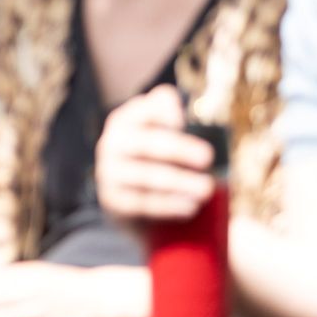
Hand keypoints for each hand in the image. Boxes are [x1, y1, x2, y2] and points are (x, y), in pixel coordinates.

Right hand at [95, 86, 220, 228]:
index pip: (143, 110)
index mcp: (125, 120)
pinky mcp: (113, 199)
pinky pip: (143, 202)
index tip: (182, 122)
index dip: (162, 112)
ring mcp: (109, 171)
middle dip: (179, 149)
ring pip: (146, 175)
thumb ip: (166, 113)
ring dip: (179, 181)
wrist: (125, 195)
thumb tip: (178, 114)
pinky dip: (169, 205)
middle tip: (207, 157)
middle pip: (147, 143)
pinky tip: (190, 206)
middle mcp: (112, 142)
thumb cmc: (151, 157)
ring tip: (206, 189)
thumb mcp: (156, 131)